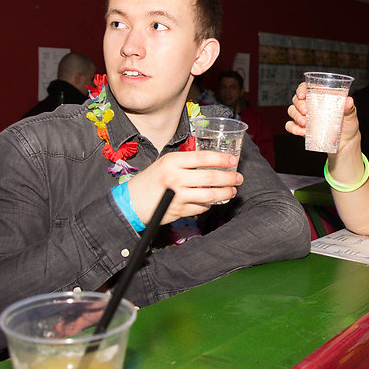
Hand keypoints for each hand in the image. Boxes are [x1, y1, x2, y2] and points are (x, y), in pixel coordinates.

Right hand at [126, 151, 242, 224]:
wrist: (130, 202)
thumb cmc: (149, 181)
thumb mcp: (163, 164)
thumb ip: (184, 163)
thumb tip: (210, 163)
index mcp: (172, 161)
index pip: (202, 157)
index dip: (221, 159)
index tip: (233, 160)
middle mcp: (175, 177)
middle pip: (210, 177)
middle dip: (229, 178)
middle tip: (238, 178)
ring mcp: (177, 196)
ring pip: (209, 195)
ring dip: (224, 193)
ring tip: (231, 191)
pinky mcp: (178, 211)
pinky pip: (200, 208)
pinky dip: (209, 205)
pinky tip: (212, 202)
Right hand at [285, 82, 360, 152]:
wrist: (346, 142)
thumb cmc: (348, 124)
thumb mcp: (350, 114)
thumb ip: (348, 107)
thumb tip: (348, 101)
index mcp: (320, 97)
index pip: (307, 87)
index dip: (301, 88)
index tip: (302, 95)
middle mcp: (310, 105)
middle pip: (297, 99)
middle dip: (299, 104)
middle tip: (305, 112)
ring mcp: (305, 116)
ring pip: (292, 110)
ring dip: (295, 116)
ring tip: (305, 123)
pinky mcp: (302, 128)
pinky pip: (290, 125)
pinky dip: (293, 128)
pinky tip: (301, 132)